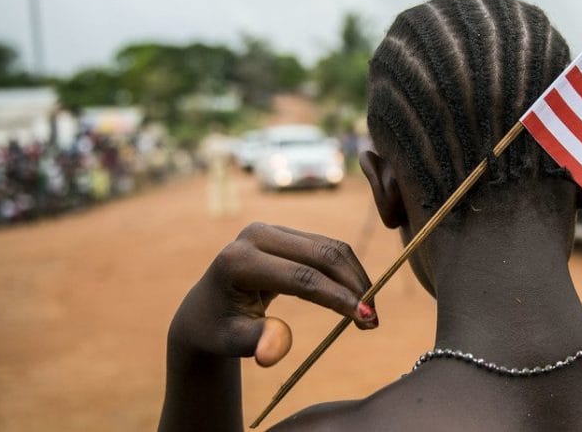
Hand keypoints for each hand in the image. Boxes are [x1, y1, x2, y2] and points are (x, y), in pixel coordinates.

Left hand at [168, 222, 376, 366]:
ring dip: (356, 278)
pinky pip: (327, 247)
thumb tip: (273, 352)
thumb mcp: (231, 341)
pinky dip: (347, 272)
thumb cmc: (219, 330)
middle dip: (354, 286)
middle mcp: (256, 236)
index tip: (366, 320)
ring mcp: (272, 229)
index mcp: (239, 261)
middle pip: (321, 255)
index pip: (301, 277)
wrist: (207, 309)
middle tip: (374, 320)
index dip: (337, 298)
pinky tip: (358, 297)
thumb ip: (255, 342)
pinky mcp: (286, 232)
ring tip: (369, 312)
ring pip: (330, 248)